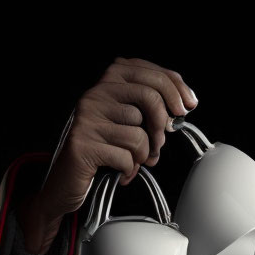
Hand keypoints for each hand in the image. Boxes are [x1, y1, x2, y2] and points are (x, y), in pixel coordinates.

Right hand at [20, 57, 197, 254]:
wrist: (67, 182)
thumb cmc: (103, 153)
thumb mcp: (126, 125)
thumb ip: (148, 112)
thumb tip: (181, 109)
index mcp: (107, 85)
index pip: (147, 72)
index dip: (174, 87)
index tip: (187, 106)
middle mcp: (94, 95)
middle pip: (148, 96)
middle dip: (162, 125)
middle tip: (159, 144)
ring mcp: (87, 119)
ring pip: (139, 133)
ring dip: (143, 155)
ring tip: (131, 161)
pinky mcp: (84, 144)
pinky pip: (126, 156)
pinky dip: (130, 170)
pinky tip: (121, 173)